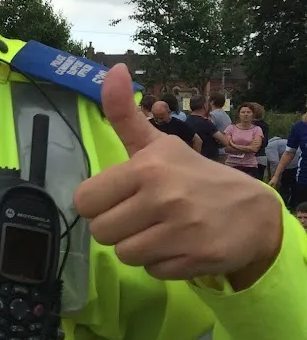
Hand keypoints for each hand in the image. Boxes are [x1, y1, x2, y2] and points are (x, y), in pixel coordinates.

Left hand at [74, 65, 282, 283]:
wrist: (255, 211)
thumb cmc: (192, 176)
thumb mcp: (158, 146)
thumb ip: (124, 114)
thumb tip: (114, 68)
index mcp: (146, 168)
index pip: (85, 200)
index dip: (97, 203)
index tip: (118, 198)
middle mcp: (164, 197)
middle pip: (101, 232)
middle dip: (117, 228)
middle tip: (141, 217)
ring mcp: (184, 230)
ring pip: (125, 255)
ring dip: (137, 247)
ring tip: (160, 231)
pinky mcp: (200, 258)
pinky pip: (153, 272)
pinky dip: (162, 264)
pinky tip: (179, 245)